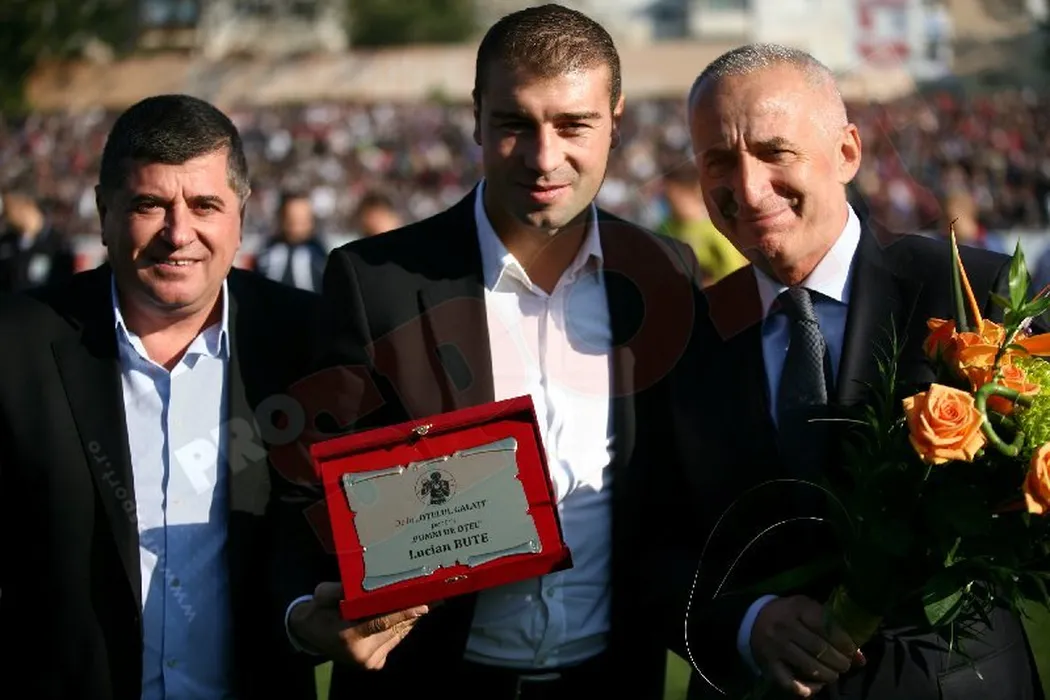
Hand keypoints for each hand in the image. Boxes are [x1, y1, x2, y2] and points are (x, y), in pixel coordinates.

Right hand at [288, 582, 429, 669]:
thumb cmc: (318, 612)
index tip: (423, 605)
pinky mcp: (375, 664)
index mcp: (347, 636)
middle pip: (395, 628)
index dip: (403, 613)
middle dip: (414, 611)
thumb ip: (335, 590)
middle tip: (434, 594)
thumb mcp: (321, 596)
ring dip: (412, 618)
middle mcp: (361, 653)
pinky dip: (403, 627)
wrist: (310, 635)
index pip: (381, 623)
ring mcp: (370, 662)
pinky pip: (395, 641)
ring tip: (432, 601)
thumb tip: (357, 583)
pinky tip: (414, 613)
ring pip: (398, 635)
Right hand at [750, 595, 865, 696]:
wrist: (752, 619)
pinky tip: (815, 688)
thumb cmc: (789, 614)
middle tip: (844, 665)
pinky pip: (789, 682)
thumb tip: (861, 658)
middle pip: (820, 649)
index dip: (844, 642)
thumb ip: (833, 629)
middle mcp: (785, 626)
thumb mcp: (809, 612)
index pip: (826, 626)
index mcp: (798, 608)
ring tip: (833, 675)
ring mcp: (776, 646)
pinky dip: (804, 689)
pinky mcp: (768, 663)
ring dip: (828, 675)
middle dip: (839, 662)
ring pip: (808, 667)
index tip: (851, 650)